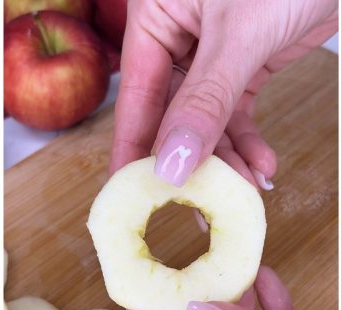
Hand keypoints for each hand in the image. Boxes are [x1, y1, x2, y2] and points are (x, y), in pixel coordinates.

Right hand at [111, 0, 336, 186]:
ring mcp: (209, 48)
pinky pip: (235, 110)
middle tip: (198, 208)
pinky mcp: (245, 57)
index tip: (131, 195)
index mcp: (152, 18)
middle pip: (169, 113)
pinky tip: (261, 165)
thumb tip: (170, 166)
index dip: (134, 149)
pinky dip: (247, 139)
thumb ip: (204, 101)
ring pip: (205, 118)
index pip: (135, 97)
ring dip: (225, 156)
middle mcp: (174, 34)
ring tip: (244, 192)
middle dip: (190, 160)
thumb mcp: (240, 35)